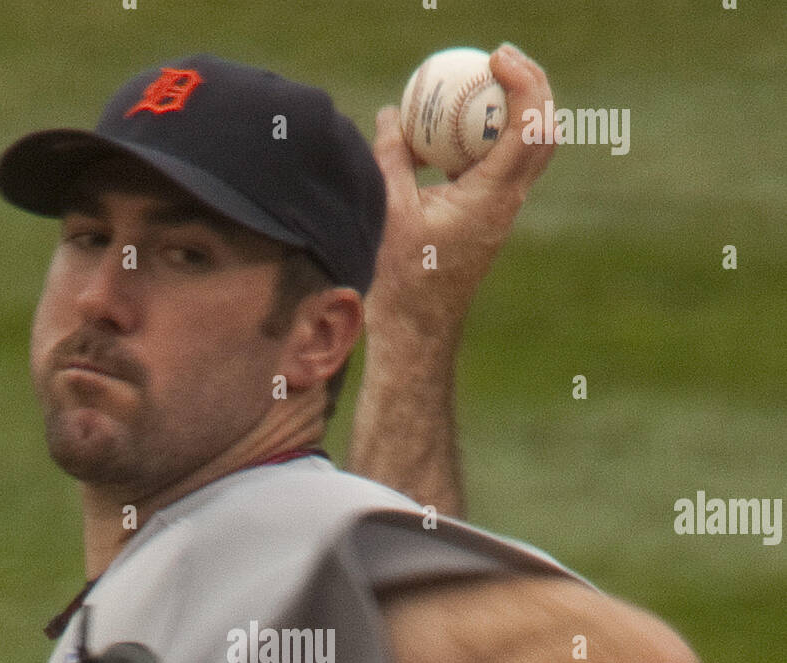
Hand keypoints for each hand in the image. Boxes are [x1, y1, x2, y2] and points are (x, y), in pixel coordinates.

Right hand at [366, 43, 557, 335]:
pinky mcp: (489, 219)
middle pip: (545, 131)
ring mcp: (503, 212)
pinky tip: (454, 129)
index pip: (529, 126)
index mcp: (492, 197)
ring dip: (516, 110)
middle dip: (532, 85)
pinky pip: (502, 165)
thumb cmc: (405, 281)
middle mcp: (508, 202)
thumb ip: (391, 158)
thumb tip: (390, 115)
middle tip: (499, 58)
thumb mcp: (390, 213)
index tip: (496, 57)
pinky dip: (490, 137)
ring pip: (530, 149)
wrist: (419, 332)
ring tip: (482, 83)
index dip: (523, 81)